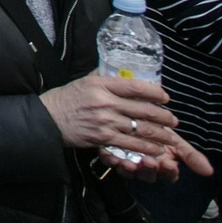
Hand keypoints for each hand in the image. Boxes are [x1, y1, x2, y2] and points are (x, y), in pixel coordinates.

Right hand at [39, 75, 211, 177]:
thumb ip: (105, 78)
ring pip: (140, 128)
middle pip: (143, 109)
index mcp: (101, 84)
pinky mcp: (103, 138)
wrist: (48, 119)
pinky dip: (146, 148)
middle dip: (163, 116)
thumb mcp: (84, 81)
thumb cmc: (66, 98)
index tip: (165, 97)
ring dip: (160, 134)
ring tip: (170, 136)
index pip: (135, 86)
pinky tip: (156, 150)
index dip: (154, 92)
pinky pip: (131, 144)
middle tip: (173, 120)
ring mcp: (105, 121)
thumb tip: (123, 72)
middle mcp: (105, 101)